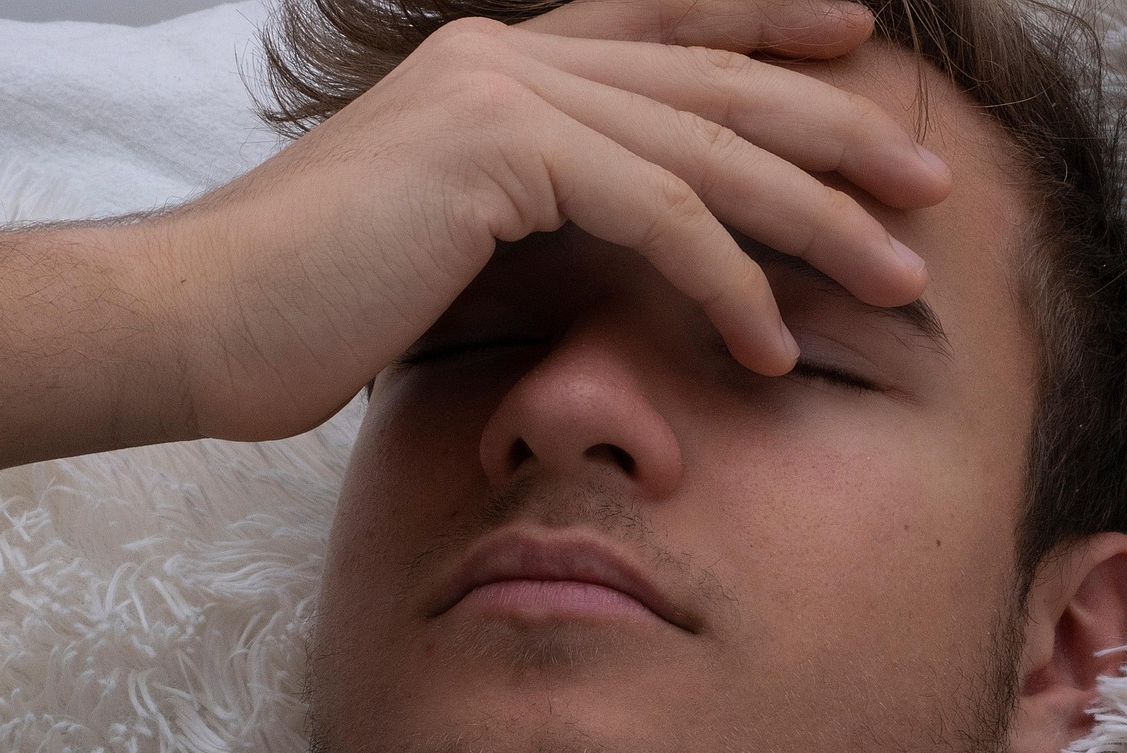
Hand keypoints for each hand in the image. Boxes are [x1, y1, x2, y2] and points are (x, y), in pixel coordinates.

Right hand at [135, 0, 952, 443]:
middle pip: (715, 80)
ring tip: (901, 279)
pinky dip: (729, 282)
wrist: (196, 320)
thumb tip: (627, 251)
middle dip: (836, 132)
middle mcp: (510, 57)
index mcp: (500, 66)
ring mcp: (504, 90)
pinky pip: (658, 212)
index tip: (859, 40)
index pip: (665, 27)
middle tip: (930, 181)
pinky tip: (775, 345)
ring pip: (708, 147)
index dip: (768, 22)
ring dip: (818, 218)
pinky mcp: (499, 152)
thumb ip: (542, 216)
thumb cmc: (314, 306)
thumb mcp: (451, 241)